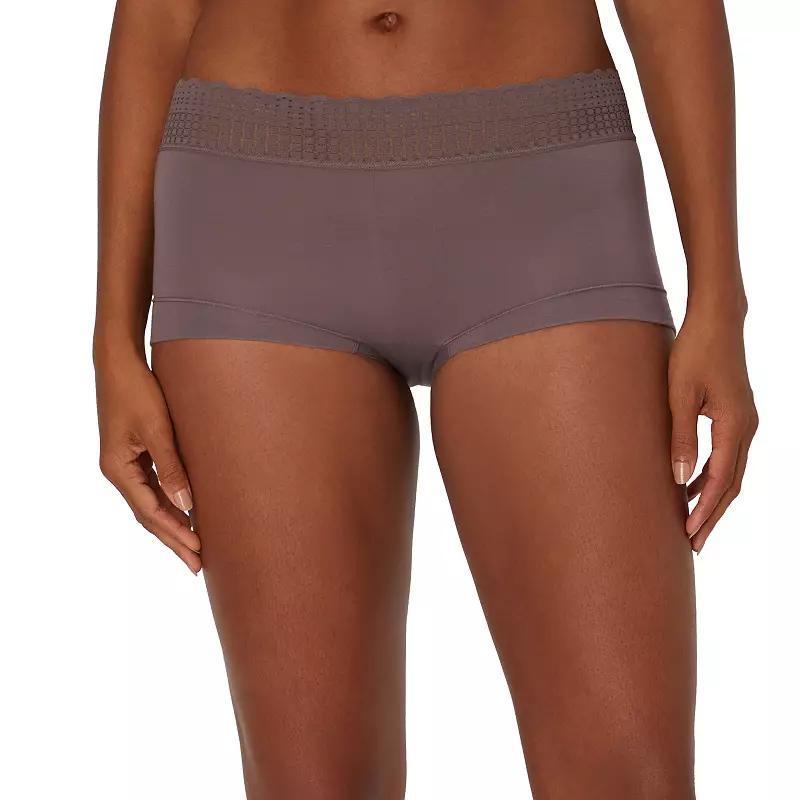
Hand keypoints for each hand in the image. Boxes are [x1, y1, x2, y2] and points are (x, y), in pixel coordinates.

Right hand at [96, 350, 200, 572]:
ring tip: (195, 546)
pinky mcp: (136, 453)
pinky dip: (170, 503)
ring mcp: (126, 463)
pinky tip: (186, 511)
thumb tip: (187, 505)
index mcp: (118, 469)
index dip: (175, 534)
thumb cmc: (137, 391)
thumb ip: (172, 468)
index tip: (198, 551)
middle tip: (197, 565)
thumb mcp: (157, 429)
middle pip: (149, 515)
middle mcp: (119, 471)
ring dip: (173, 524)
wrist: (119, 362)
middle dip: (174, 540)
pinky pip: (153, 487)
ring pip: (151, 504)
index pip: (150, 513)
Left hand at [668, 309, 757, 552]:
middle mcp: (747, 428)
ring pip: (732, 473)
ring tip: (691, 523)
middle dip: (712, 515)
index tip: (690, 534)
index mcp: (735, 425)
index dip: (705, 510)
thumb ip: (680, 437)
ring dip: (712, 499)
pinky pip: (728, 457)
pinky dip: (712, 477)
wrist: (717, 321)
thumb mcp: (679, 394)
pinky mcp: (736, 416)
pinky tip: (691, 487)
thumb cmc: (694, 352)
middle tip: (693, 545)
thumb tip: (679, 480)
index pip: (722, 481)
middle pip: (732, 485)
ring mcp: (745, 422)